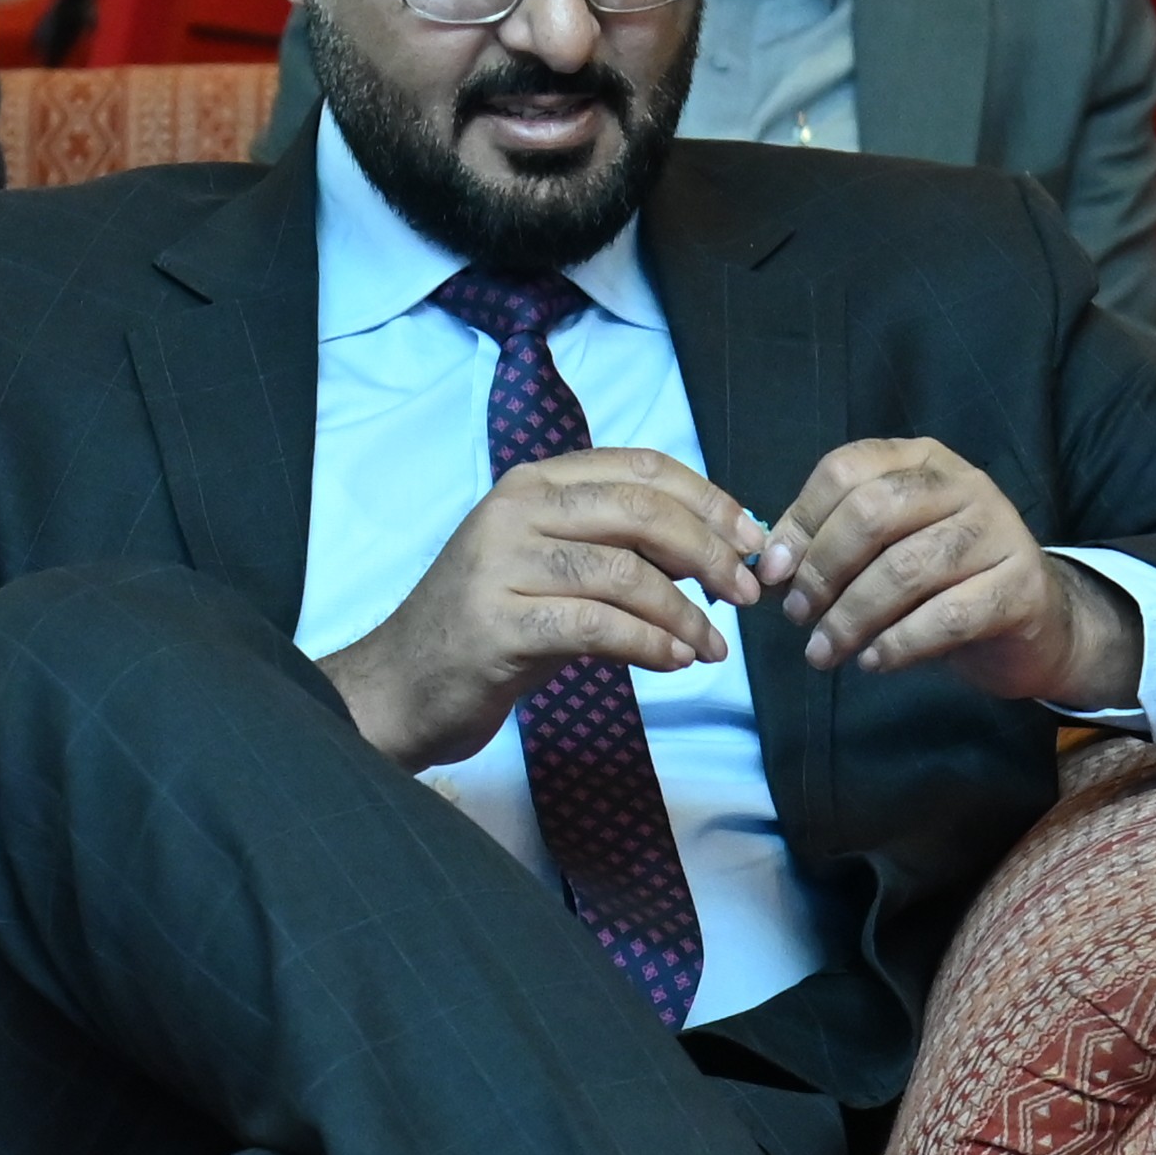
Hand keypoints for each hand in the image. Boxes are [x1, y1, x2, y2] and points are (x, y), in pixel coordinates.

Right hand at [320, 446, 767, 766]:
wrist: (402, 687)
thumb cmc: (492, 627)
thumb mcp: (555, 569)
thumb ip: (621, 547)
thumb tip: (717, 550)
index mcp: (534, 483)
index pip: (640, 467)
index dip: (709, 500)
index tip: (753, 541)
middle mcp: (515, 510)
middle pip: (640, 511)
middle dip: (709, 551)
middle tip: (746, 594)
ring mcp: (501, 565)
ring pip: (624, 571)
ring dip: (685, 612)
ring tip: (713, 646)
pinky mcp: (499, 624)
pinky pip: (599, 626)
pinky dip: (651, 644)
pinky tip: (676, 662)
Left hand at [759, 438, 1135, 706]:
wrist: (1036, 623)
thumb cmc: (945, 582)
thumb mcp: (888, 551)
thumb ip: (834, 547)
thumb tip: (769, 568)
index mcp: (922, 460)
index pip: (847, 469)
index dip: (801, 521)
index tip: (773, 574)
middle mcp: (964, 484)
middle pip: (873, 512)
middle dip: (822, 569)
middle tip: (798, 617)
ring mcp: (998, 532)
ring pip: (906, 568)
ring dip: (852, 617)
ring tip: (824, 652)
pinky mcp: (1020, 587)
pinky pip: (947, 617)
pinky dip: (899, 644)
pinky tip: (873, 662)